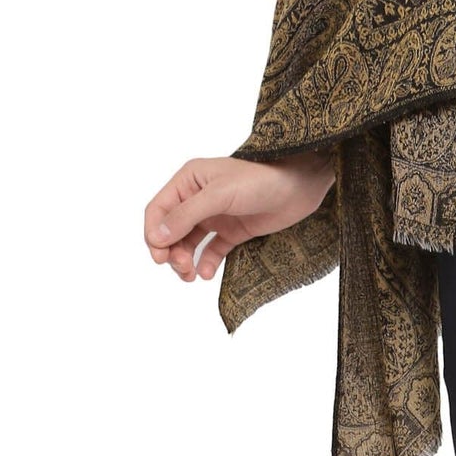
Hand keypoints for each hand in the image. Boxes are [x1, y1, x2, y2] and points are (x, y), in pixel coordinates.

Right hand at [143, 149, 335, 282]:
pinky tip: (207, 273)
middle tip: (182, 268)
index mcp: (190, 180)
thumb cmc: (260, 181)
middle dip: (171, 252)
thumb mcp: (220, 195)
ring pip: (187, 244)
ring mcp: (216, 215)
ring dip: (184, 261)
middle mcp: (199, 197)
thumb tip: (156, 237)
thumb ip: (186, 215)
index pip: (158, 210)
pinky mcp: (233, 230)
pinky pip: (210, 251)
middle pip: (170, 231)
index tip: (160, 256)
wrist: (301, 186)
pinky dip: (205, 264)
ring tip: (192, 275)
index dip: (154, 234)